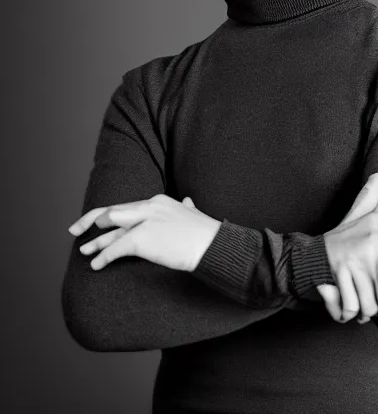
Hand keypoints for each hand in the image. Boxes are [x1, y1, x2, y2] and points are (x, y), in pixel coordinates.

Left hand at [67, 194, 221, 272]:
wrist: (212, 245)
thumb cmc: (205, 233)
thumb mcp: (194, 213)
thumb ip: (187, 206)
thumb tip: (188, 202)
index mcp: (157, 201)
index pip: (125, 206)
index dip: (107, 214)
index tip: (95, 221)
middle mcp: (148, 207)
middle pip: (111, 213)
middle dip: (90, 222)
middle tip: (75, 230)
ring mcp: (144, 222)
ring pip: (111, 231)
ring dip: (95, 242)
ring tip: (83, 251)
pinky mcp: (142, 239)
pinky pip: (116, 249)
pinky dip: (103, 257)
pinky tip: (96, 265)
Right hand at [316, 172, 377, 324]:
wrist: (309, 257)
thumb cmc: (337, 241)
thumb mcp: (353, 219)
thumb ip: (367, 200)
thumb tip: (377, 176)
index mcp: (374, 225)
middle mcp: (370, 239)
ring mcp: (357, 258)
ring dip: (375, 311)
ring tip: (371, 308)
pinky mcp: (344, 275)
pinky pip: (360, 307)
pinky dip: (356, 315)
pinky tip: (355, 313)